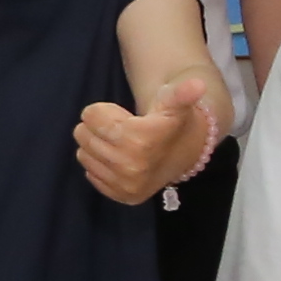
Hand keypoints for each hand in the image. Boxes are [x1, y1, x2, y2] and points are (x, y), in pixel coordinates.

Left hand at [73, 68, 215, 207]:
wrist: (184, 154)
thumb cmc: (171, 124)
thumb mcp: (175, 104)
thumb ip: (181, 93)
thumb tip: (197, 84)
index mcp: (140, 139)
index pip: (91, 116)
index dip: (101, 110)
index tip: (119, 114)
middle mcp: (130, 165)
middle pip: (83, 135)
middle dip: (96, 127)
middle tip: (117, 128)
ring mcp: (125, 184)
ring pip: (83, 154)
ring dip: (95, 145)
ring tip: (117, 143)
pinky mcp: (122, 196)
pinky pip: (90, 174)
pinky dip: (99, 165)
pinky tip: (118, 159)